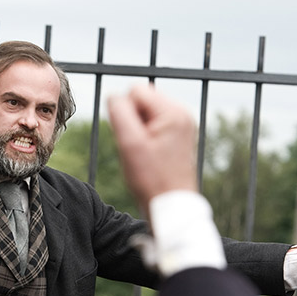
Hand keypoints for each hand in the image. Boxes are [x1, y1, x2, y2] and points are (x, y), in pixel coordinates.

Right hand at [107, 85, 197, 214]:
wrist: (170, 204)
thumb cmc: (151, 178)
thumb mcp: (129, 144)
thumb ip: (119, 113)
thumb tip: (114, 96)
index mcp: (173, 111)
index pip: (135, 90)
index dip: (124, 113)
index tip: (132, 139)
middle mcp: (182, 113)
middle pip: (142, 99)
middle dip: (133, 120)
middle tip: (138, 147)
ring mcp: (183, 123)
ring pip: (147, 112)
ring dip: (139, 129)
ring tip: (145, 153)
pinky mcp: (180, 134)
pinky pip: (154, 123)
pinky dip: (147, 136)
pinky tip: (150, 154)